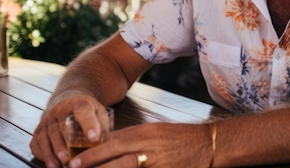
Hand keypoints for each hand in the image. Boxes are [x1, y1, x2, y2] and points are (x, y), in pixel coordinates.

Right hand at [30, 95, 108, 167]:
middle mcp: (60, 110)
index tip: (93, 137)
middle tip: (69, 159)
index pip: (83, 112)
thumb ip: (102, 126)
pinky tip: (50, 164)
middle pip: (60, 128)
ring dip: (51, 153)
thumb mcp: (99, 111)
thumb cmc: (87, 110)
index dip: (88, 124)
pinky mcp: (38, 130)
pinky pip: (36, 143)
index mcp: (79, 103)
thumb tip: (105, 145)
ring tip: (59, 165)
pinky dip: (42, 154)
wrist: (67, 100)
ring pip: (46, 137)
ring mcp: (47, 120)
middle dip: (63, 145)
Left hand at [66, 122, 213, 167]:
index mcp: (144, 133)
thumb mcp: (154, 132)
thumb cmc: (180, 137)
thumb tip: (107, 145)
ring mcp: (157, 161)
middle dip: (93, 162)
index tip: (73, 160)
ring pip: (126, 167)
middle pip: (116, 154)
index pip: (112, 141)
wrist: (208, 143)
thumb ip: (132, 139)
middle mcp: (149, 145)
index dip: (92, 152)